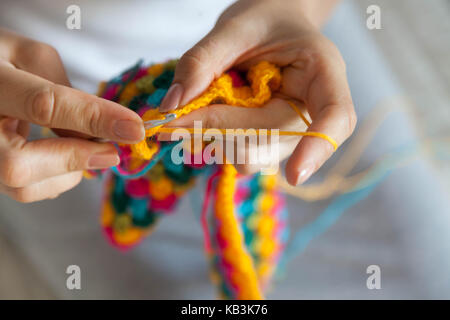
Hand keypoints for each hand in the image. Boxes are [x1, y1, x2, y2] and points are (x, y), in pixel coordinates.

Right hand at [0, 29, 144, 201]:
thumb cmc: (0, 60)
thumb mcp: (31, 57)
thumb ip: (63, 92)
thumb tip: (94, 135)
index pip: (44, 106)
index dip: (94, 119)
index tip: (133, 128)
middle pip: (18, 165)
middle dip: (75, 159)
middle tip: (111, 151)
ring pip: (22, 186)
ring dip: (69, 172)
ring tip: (86, 148)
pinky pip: (24, 188)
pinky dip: (55, 178)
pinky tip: (63, 156)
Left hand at [159, 0, 355, 184]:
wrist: (269, 24)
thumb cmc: (262, 20)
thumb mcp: (233, 29)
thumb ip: (202, 62)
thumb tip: (171, 107)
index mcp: (322, 73)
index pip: (336, 116)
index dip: (318, 147)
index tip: (295, 176)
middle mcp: (311, 109)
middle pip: (275, 142)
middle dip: (222, 133)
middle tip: (171, 122)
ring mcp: (288, 130)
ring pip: (254, 156)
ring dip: (214, 140)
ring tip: (191, 111)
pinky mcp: (265, 140)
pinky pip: (239, 154)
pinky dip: (211, 141)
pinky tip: (199, 120)